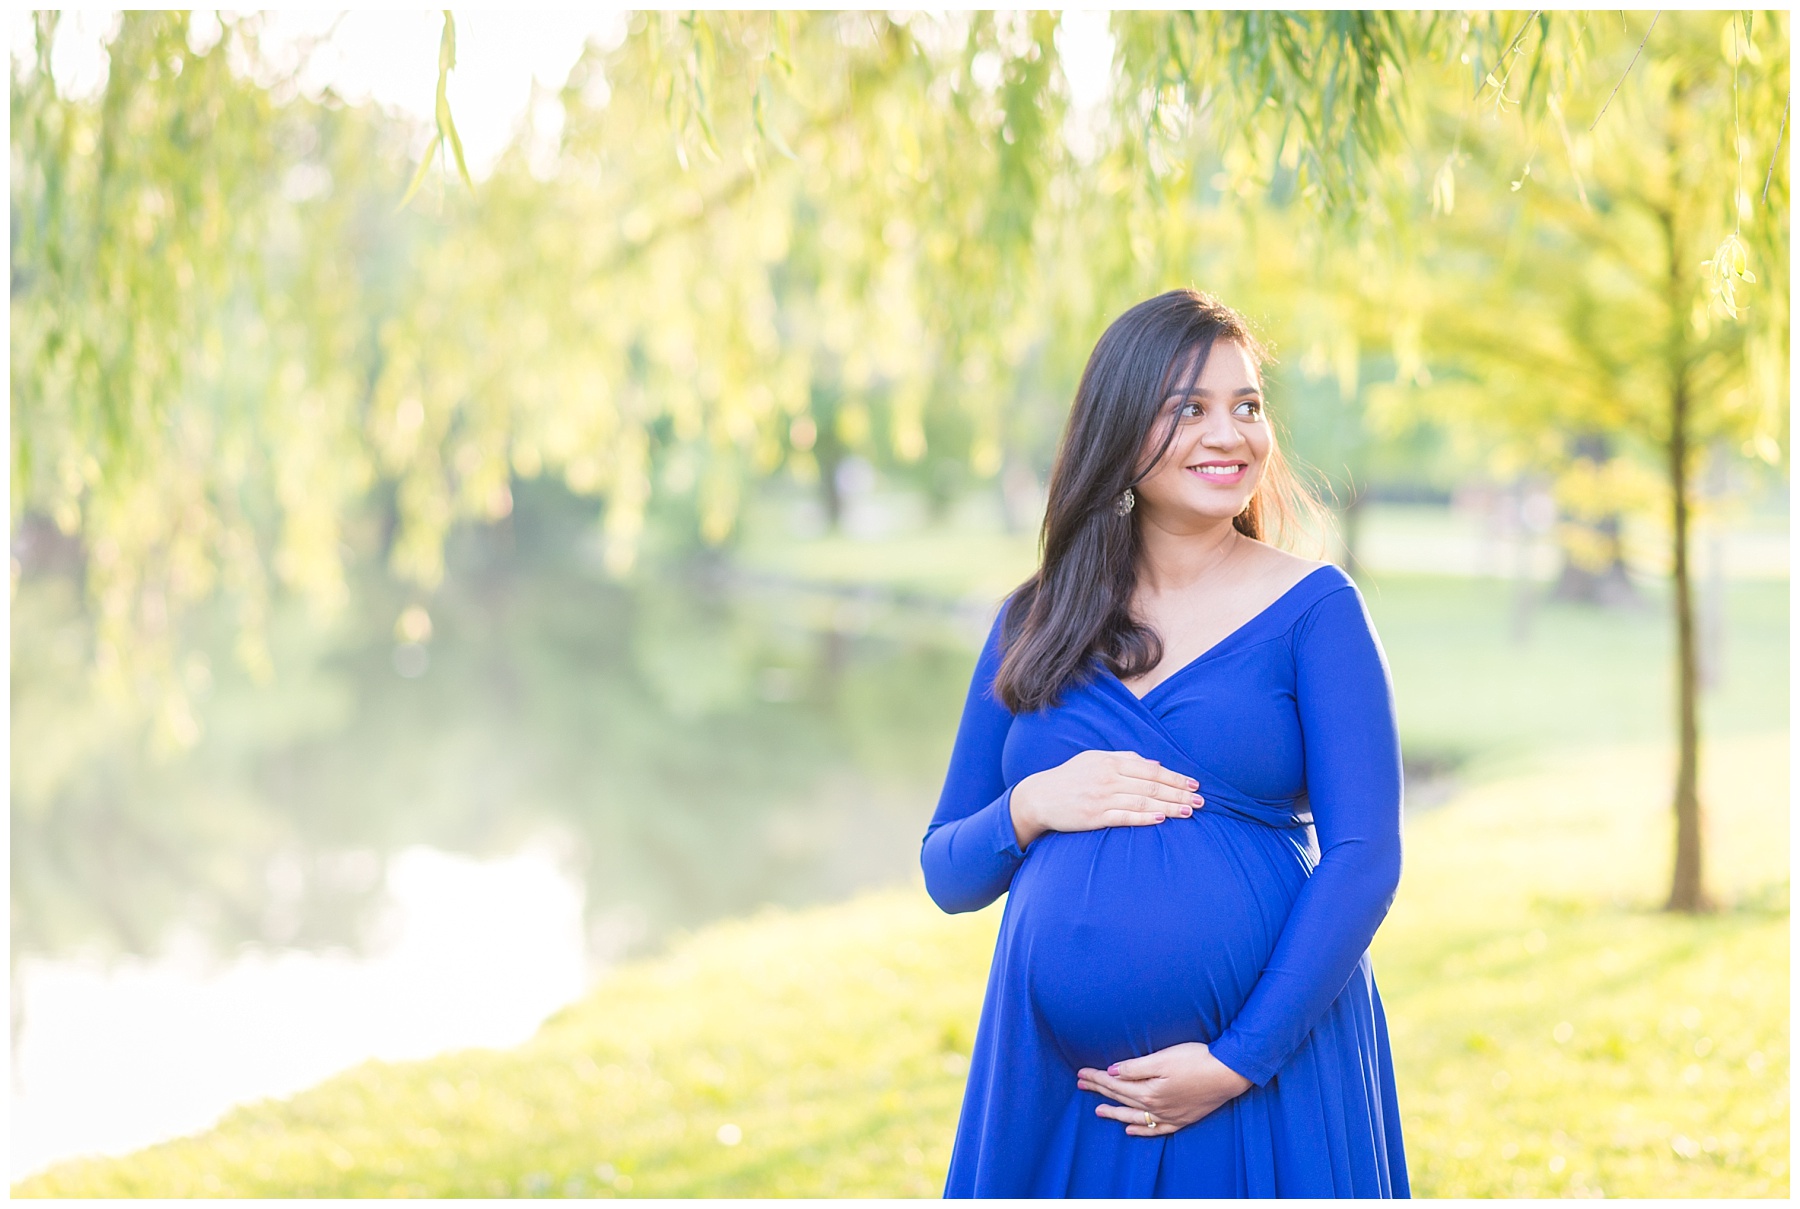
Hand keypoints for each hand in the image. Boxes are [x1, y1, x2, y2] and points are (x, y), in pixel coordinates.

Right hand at [1010, 750, 1203, 849]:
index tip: (1195, 784)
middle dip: (1179, 793)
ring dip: (1168, 806)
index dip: (1175, 777)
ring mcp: (1101, 798)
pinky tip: (1160, 818)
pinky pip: (1123, 816)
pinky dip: (1143, 817)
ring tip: (1188, 812)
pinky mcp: (1094, 816)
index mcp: (1110, 762)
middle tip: (1201, 801)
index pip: (1151, 769)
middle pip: (1151, 785)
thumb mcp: (1095, 760)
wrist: (1039, 797)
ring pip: (1142, 800)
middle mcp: (1107, 778)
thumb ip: (1124, 759)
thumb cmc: (1070, 778)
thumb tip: (1155, 763)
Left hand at [1076, 1042, 1252, 1135]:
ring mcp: (1169, 1115)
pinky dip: (1141, 1129)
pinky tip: (1131, 1129)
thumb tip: (1111, 1072)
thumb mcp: (1162, 1058)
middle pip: (1121, 1098)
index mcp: (1148, 1090)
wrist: (1228, 1074)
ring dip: (1115, 1113)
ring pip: (1134, 1116)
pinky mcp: (1182, 1119)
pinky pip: (1156, 1129)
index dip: (1096, 1077)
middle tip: (1081, 1085)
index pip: (1114, 1083)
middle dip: (1099, 1090)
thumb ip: (1135, 1068)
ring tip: (1098, 1110)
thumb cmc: (1196, 1060)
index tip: (1081, 1073)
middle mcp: (1156, 1107)